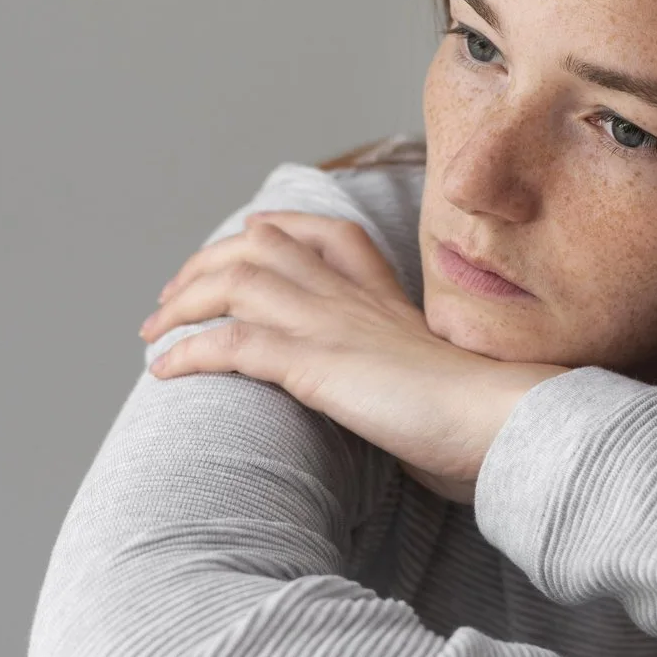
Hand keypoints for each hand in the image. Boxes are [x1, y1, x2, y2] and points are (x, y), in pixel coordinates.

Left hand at [139, 210, 565, 503]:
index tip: (242, 242)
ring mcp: (332, 325)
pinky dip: (190, 352)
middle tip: (170, 301)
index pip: (322, 232)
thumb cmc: (482, 420)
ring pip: (235, 283)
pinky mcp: (317, 363)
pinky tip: (164, 371)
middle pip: (260, 245)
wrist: (503, 425)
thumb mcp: (442, 382)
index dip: (272, 230)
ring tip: (152, 332)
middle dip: (204, 264)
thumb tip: (401, 403)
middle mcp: (352, 297)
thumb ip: (408, 374)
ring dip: (182, 304)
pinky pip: (234, 344)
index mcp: (385, 295)